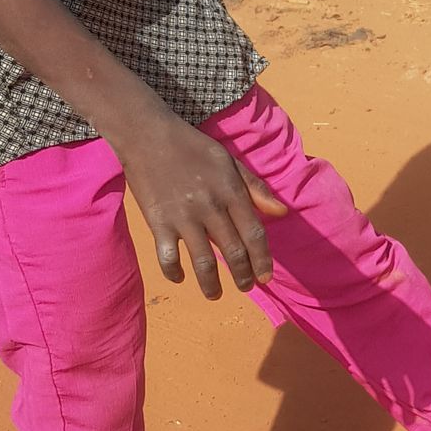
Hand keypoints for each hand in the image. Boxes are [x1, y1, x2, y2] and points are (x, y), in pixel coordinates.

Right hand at [119, 112, 286, 297]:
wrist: (148, 135)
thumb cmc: (193, 147)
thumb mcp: (230, 161)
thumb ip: (256, 188)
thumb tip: (282, 213)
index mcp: (231, 192)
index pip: (255, 235)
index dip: (263, 260)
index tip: (265, 277)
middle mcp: (211, 208)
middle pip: (233, 252)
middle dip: (243, 276)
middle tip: (246, 288)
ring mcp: (183, 217)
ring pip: (203, 262)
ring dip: (212, 285)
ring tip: (216, 294)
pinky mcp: (158, 222)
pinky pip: (168, 257)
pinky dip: (175, 272)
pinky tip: (181, 278)